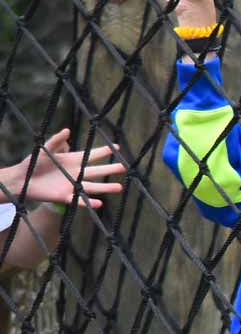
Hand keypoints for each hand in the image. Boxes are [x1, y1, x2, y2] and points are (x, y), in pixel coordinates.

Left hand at [0, 129, 126, 207]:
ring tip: (120, 187)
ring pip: (92, 187)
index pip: (92, 155)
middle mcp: (76, 173)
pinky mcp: (64, 196)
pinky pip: (79, 200)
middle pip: (97, 171)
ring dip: (106, 188)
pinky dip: (88, 202)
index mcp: (73, 160)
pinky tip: (100, 203)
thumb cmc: (33, 162)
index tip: (117, 147)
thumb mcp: (45, 150)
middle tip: (124, 167)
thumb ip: (55, 141)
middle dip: (111, 169)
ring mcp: (72, 185)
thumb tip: (66, 130)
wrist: (21, 180)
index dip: (104, 151)